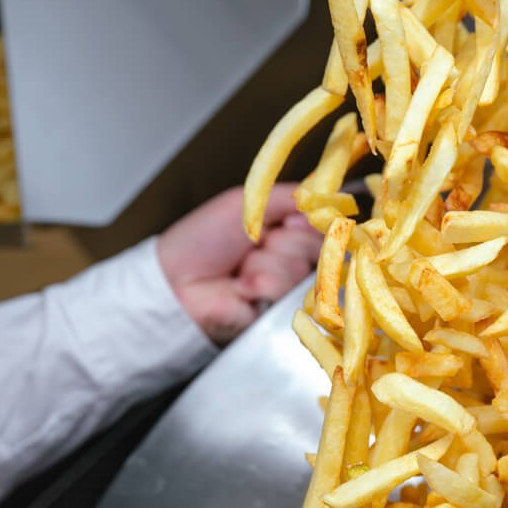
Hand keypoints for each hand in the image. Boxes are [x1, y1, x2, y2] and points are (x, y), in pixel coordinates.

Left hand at [157, 184, 320, 345]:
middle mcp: (291, 258)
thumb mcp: (246, 202)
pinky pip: (286, 291)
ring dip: (265, 264)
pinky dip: (261, 284)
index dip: (306, 221)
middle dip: (283, 241)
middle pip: (317, 246)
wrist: (174, 280)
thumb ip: (290, 196)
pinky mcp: (279, 313)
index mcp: (285, 231)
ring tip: (241, 269)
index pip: (322, 223)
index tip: (286, 221)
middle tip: (254, 244)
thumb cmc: (203, 238)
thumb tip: (334, 195)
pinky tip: (242, 288)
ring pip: (300, 268)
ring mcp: (286, 287)